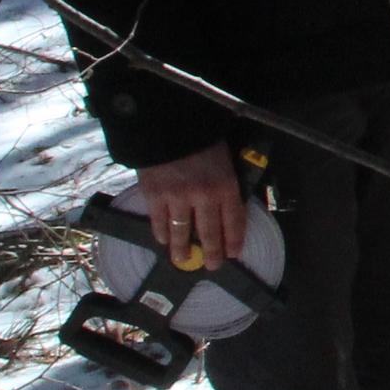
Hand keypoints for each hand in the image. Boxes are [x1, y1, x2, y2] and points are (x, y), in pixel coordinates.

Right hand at [135, 142, 248, 270]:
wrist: (168, 124)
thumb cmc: (201, 141)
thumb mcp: (225, 159)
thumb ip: (226, 183)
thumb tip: (229, 207)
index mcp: (226, 185)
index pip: (234, 221)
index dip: (234, 240)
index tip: (233, 254)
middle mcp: (204, 195)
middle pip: (209, 233)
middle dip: (212, 253)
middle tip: (212, 265)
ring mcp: (177, 198)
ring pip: (182, 232)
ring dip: (183, 250)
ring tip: (183, 260)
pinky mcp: (154, 196)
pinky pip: (159, 222)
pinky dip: (161, 234)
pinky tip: (163, 240)